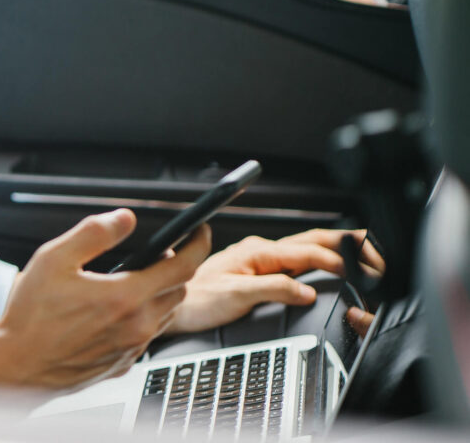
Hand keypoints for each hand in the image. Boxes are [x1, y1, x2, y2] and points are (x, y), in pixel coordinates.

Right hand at [0, 209, 210, 392]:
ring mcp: (131, 348)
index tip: (200, 231)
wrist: (17, 366)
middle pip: (180, 290)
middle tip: (156, 252)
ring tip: (134, 279)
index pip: (183, 266)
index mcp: (125, 297)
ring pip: (166, 314)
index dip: (197, 244)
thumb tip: (123, 218)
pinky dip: (143, 317)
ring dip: (161, 292)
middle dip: (175, 266)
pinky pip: (146, 335)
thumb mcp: (54, 259)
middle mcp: (136, 326)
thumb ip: (94, 233)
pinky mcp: (122, 364)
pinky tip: (115, 310)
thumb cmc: (30, 318)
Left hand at [165, 228, 384, 333]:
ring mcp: (259, 259)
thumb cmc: (196, 301)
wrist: (173, 307)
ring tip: (364, 249)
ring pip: (306, 246)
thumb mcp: (236, 296)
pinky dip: (321, 258)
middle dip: (345, 241)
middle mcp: (259, 250)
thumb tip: (305, 291)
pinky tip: (331, 262)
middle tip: (374, 246)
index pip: (306, 250)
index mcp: (257, 251)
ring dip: (336, 247)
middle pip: (311, 240)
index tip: (359, 268)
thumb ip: (273, 289)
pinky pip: (297, 259)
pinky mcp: (259, 269)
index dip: (336, 258)